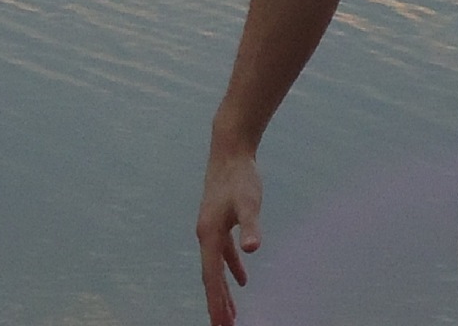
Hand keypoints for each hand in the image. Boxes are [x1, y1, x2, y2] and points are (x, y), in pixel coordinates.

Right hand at [194, 146, 265, 324]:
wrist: (230, 149)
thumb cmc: (240, 176)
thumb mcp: (249, 203)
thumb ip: (251, 227)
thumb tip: (252, 249)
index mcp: (208, 235)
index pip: (211, 278)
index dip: (216, 303)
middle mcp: (205, 235)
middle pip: (210, 278)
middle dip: (217, 305)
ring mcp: (211, 228)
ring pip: (216, 268)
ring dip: (223, 292)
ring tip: (232, 315)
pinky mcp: (221, 222)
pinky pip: (224, 254)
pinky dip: (232, 270)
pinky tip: (243, 282)